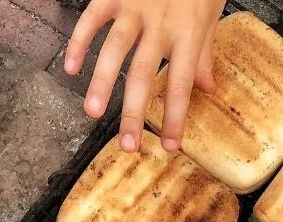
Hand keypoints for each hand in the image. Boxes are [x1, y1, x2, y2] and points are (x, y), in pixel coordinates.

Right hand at [64, 0, 226, 152]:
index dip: (174, 116)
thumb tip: (207, 89)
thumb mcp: (212, 12)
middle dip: (133, 112)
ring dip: (101, 82)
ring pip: (114, 49)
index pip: (180, 83)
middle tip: (126, 145)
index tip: (168, 146)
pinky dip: (80, 42)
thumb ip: (205, 50)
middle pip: (143, 74)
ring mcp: (134, 7)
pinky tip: (71, 68)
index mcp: (188, 32)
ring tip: (91, 112)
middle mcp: (160, 22)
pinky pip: (92, 19)